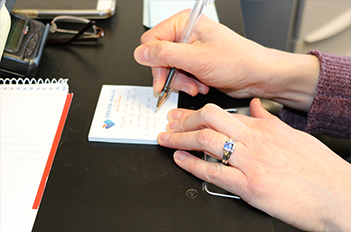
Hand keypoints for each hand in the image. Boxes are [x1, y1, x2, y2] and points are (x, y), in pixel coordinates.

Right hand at [134, 10, 319, 111]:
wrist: (257, 75)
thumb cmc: (237, 61)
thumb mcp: (196, 58)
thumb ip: (164, 54)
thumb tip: (141, 53)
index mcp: (184, 24)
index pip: (151, 41)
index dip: (155, 62)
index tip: (163, 78)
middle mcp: (185, 34)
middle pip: (159, 57)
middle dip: (171, 75)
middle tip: (183, 85)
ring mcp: (190, 49)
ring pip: (169, 69)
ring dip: (181, 82)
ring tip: (197, 86)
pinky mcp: (195, 62)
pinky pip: (180, 76)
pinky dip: (188, 84)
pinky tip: (201, 86)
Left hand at [157, 98, 350, 231]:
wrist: (338, 195)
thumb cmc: (318, 168)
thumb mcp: (293, 136)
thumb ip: (269, 120)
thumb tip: (255, 107)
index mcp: (264, 128)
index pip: (221, 112)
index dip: (196, 113)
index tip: (182, 114)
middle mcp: (255, 141)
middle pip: (209, 120)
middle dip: (184, 120)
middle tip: (169, 122)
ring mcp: (251, 162)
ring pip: (207, 142)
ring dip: (181, 139)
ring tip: (166, 138)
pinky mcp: (250, 186)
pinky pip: (214, 172)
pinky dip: (192, 165)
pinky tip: (180, 159)